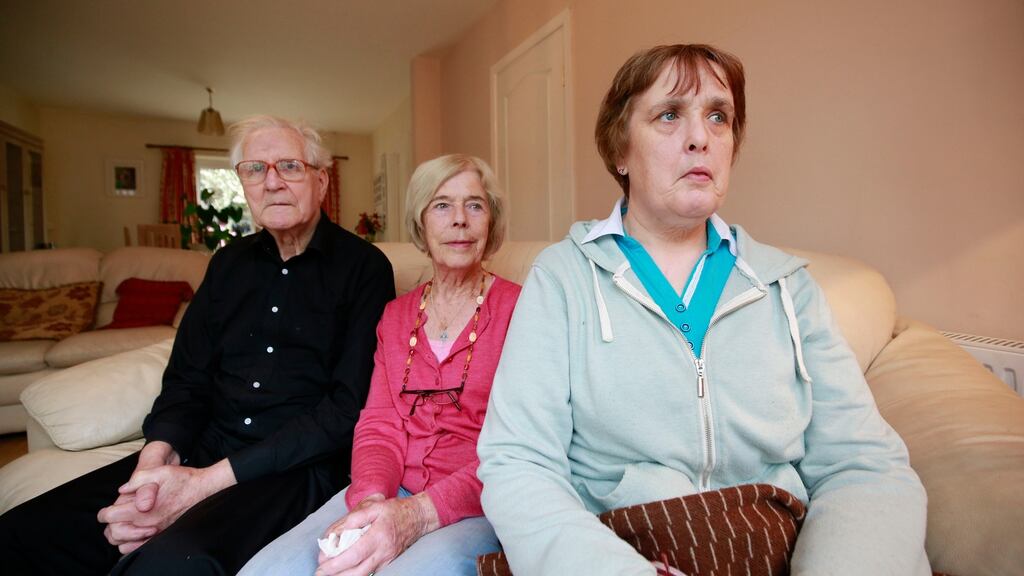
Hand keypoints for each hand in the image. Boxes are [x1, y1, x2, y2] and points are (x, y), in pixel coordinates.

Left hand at [98, 441, 180, 552]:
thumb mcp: (160, 471)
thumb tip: (123, 489)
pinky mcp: (163, 535)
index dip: (104, 513)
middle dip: (109, 526)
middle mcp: (148, 524)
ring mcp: (156, 532)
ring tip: (121, 525)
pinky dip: (131, 543)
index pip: (112, 517)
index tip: (104, 511)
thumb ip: (138, 479)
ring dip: (119, 535)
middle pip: (114, 533)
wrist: (204, 490)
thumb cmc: (183, 480)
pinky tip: (134, 533)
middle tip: (111, 517)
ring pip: (125, 544)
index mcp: (143, 509)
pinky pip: (139, 547)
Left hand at [315, 493, 439, 575]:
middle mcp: (383, 552)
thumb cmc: (394, 510)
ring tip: (330, 574)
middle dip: (336, 575)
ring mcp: (387, 560)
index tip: (321, 563)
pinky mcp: (388, 564)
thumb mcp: (374, 506)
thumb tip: (334, 533)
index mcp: (378, 535)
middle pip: (357, 571)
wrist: (418, 518)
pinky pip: (370, 573)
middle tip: (320, 573)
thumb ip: (352, 519)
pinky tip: (345, 572)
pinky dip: (356, 574)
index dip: (336, 562)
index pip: (354, 554)